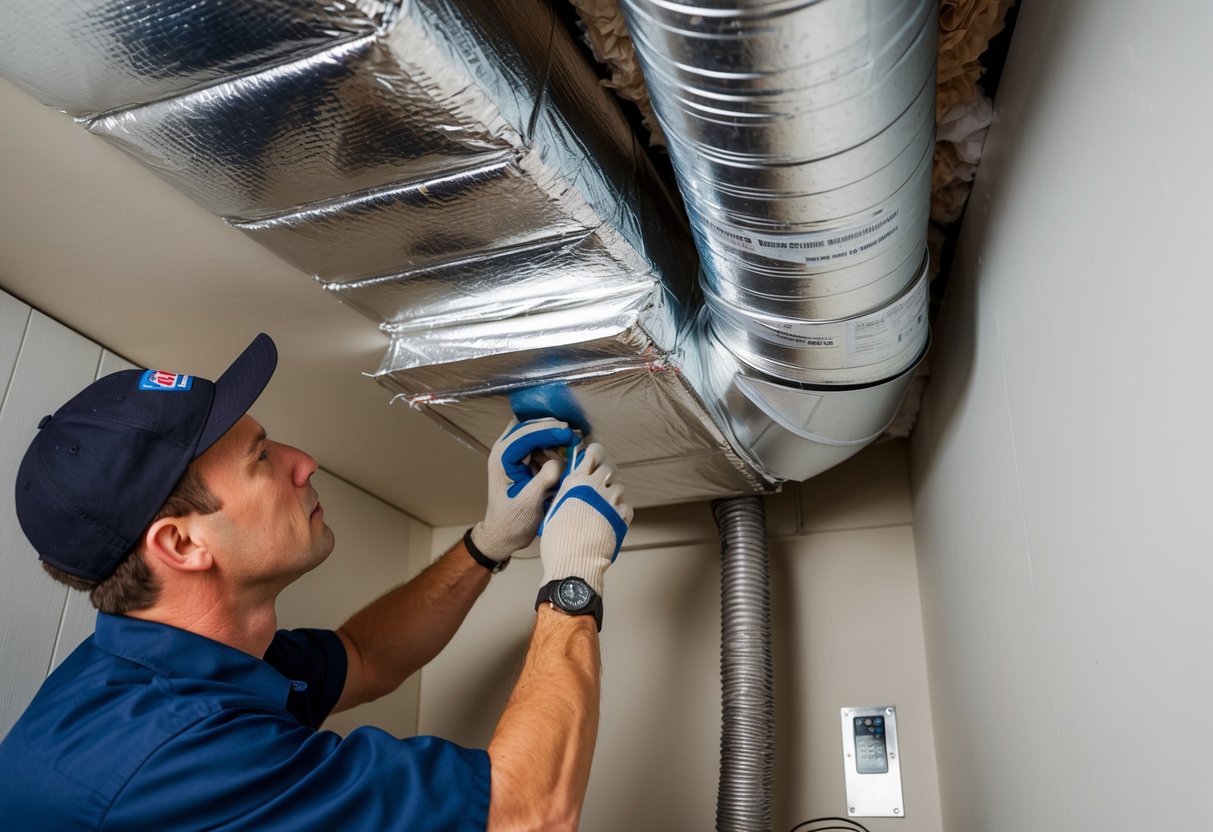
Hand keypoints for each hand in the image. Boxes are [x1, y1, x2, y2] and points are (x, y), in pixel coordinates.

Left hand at [470, 418, 576, 560]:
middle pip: (531, 427)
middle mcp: (505, 450)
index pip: (525, 434)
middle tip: (573, 441)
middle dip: (552, 432)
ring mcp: (514, 454)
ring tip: (565, 462)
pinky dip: (553, 452)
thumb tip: (559, 462)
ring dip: (553, 444)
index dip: (548, 431)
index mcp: (502, 457)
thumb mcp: (529, 502)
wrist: (504, 534)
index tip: (568, 434)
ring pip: (538, 435)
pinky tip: (561, 466)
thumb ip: (544, 480)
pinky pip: (541, 447)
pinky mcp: (524, 460)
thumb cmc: (513, 521)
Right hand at [540, 443, 631, 594]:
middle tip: (600, 483)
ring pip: (619, 486)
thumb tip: (573, 483)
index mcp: (576, 482)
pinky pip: (626, 506)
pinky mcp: (622, 517)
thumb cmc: (557, 540)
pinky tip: (610, 517)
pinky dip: (620, 509)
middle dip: (605, 473)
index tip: (594, 455)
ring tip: (603, 505)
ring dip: (613, 492)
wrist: (573, 563)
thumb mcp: (555, 508)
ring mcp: (611, 502)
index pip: (592, 453)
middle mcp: (596, 487)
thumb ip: (567, 492)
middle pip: (609, 468)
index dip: (595, 452)